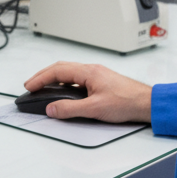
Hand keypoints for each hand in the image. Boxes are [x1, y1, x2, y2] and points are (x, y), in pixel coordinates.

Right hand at [23, 61, 151, 122]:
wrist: (146, 104)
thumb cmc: (127, 102)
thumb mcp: (94, 109)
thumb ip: (70, 109)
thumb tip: (52, 108)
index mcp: (88, 72)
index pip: (57, 71)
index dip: (40, 78)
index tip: (29, 86)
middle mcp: (91, 70)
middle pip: (60, 68)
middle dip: (43, 76)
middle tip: (31, 85)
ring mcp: (96, 75)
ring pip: (69, 73)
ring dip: (54, 79)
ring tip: (44, 88)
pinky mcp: (101, 82)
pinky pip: (77, 79)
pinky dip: (65, 84)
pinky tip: (64, 93)